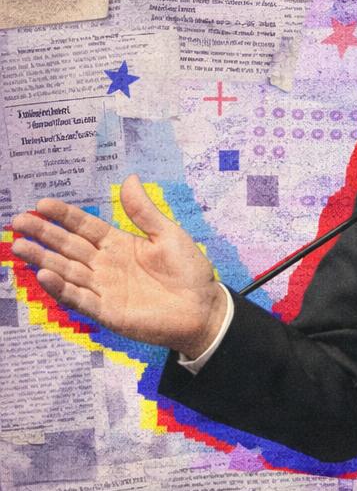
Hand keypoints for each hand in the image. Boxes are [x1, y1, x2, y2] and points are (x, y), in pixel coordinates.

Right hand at [10, 174, 225, 357]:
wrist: (205, 309)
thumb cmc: (189, 272)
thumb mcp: (168, 235)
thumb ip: (144, 212)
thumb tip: (129, 178)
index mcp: (119, 244)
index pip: (85, 227)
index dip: (64, 216)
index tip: (42, 204)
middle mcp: (106, 265)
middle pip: (68, 247)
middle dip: (43, 235)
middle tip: (18, 221)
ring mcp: (105, 289)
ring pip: (67, 271)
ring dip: (43, 260)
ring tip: (18, 247)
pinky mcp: (109, 312)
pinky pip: (81, 299)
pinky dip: (62, 289)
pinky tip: (45, 276)